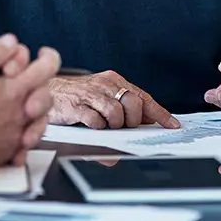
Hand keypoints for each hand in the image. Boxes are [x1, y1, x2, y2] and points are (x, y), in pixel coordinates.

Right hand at [48, 70, 179, 129]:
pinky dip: (98, 128)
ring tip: (105, 126)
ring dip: (114, 126)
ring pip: (116, 112)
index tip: (172, 125)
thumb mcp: (101, 101)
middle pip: (133, 103)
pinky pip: (95, 120)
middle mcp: (104, 84)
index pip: (143, 97)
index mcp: (114, 81)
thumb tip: (134, 138)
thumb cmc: (77, 97)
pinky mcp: (76, 106)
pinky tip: (92, 126)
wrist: (47, 91)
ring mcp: (90, 94)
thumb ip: (119, 117)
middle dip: (133, 121)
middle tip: (122, 126)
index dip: (159, 112)